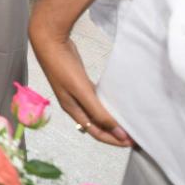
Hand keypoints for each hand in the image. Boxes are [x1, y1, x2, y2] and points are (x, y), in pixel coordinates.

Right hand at [30, 0, 132, 147]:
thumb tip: (118, 133)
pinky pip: (96, 99)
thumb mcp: (82, 90)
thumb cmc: (63, 66)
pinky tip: (114, 102)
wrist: (49, 42)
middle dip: (115, 133)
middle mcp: (74, 105)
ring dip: (111, 119)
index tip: (133, 142)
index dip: (114, 140)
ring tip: (128, 121)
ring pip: (97, 113)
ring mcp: (76, 94)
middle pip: (97, 125)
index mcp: (73, 110)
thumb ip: (99, 111)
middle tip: (135, 134)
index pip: (97, 133)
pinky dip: (106, 104)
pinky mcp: (79, 83)